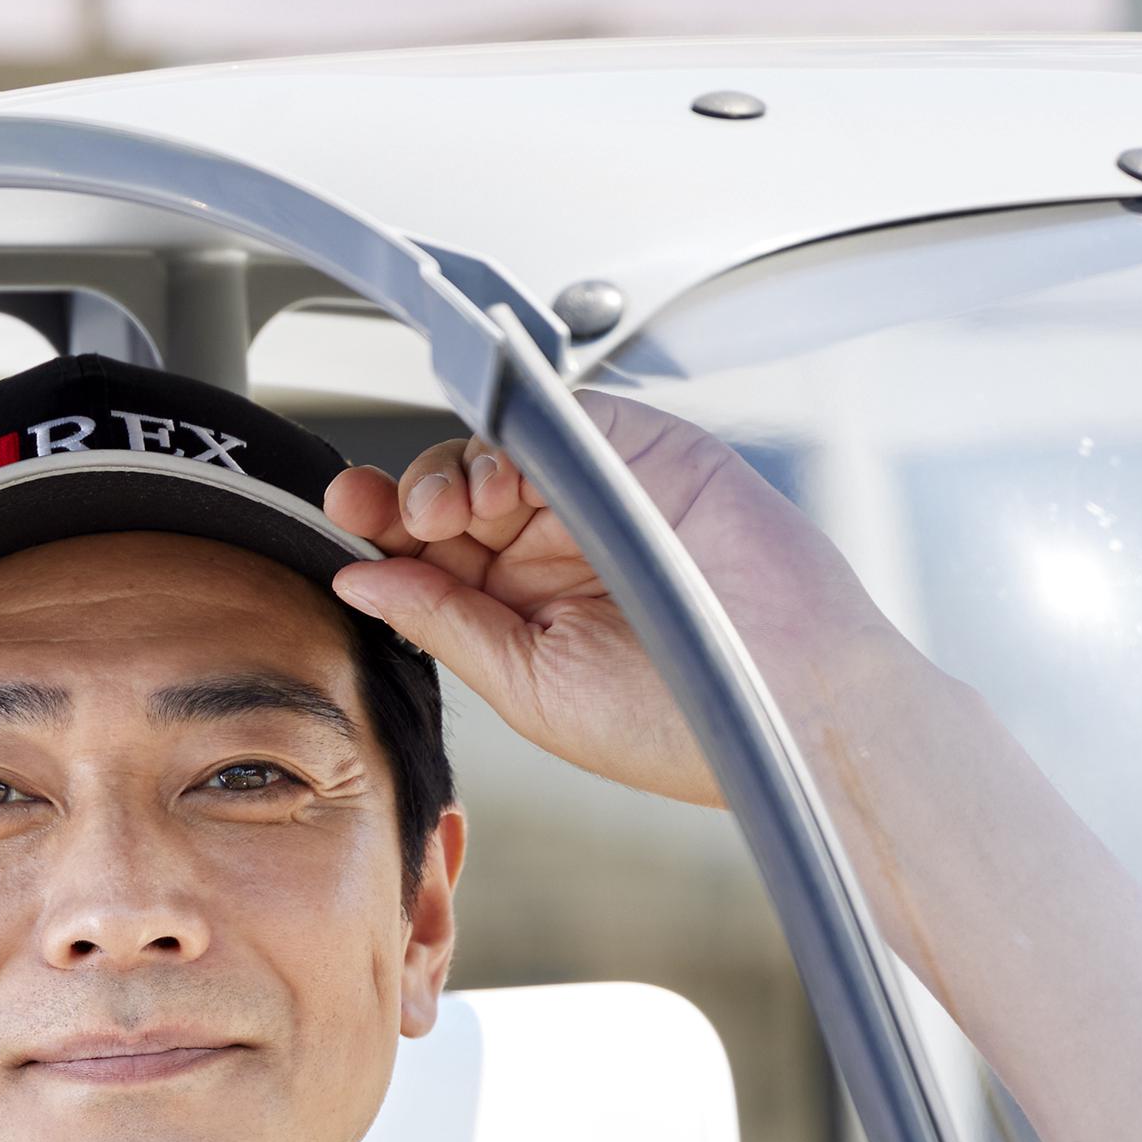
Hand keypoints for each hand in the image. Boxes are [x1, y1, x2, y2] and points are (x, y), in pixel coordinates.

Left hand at [321, 392, 908, 809]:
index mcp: (524, 604)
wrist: (791, 706)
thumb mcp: (530, 686)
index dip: (386, 533)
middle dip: (404, 494)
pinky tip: (498, 477)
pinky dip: (520, 434)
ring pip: (499, 449)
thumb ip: (444, 624)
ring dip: (453, 468)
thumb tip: (359, 580)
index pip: (433, 552)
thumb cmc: (680, 722)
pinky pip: (569, 419)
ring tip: (450, 510)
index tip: (349, 526)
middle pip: (453, 491)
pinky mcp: (650, 451)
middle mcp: (558, 543)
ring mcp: (603, 493)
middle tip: (384, 511)